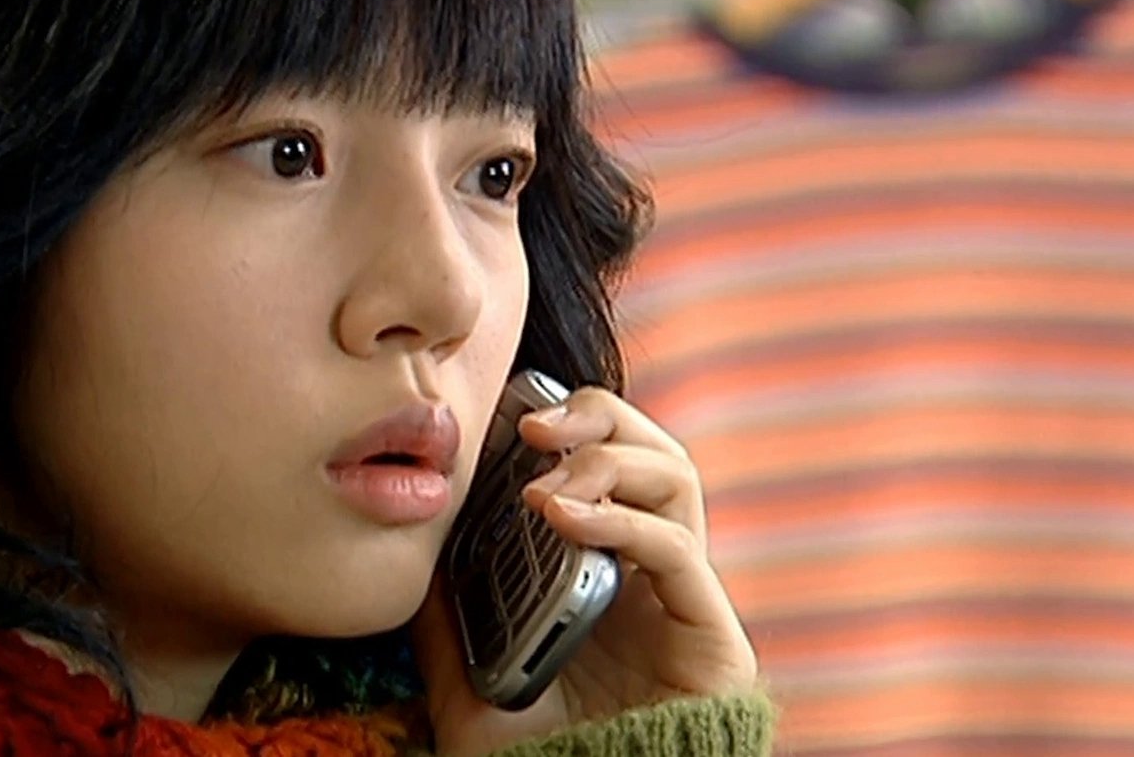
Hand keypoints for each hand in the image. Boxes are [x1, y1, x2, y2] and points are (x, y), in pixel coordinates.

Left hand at [411, 387, 757, 756]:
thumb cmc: (534, 755)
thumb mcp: (468, 675)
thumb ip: (453, 613)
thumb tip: (421, 546)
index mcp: (603, 569)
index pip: (601, 463)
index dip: (564, 423)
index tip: (505, 411)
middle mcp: (649, 572)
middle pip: (650, 450)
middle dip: (595, 417)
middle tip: (532, 425)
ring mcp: (685, 597)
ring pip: (675, 478)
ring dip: (608, 458)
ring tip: (543, 483)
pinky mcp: (712, 633)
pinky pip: (675, 548)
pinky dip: (619, 518)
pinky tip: (562, 515)